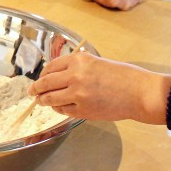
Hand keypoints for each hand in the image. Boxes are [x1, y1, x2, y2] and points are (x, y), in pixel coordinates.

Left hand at [30, 51, 168, 122]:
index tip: (40, 78)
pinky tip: (57, 107)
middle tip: (31, 91)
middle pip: (46, 83)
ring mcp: (77, 94)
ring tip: (39, 101)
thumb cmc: (123, 76)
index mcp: (79, 60)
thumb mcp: (98, 62)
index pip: (52, 67)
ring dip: (43, 100)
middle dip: (36, 88)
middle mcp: (75, 75)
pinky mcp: (82, 110)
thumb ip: (79, 66)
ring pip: (51, 98)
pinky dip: (57, 108)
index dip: (43, 74)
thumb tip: (60, 73)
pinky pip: (63, 110)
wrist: (139, 93)